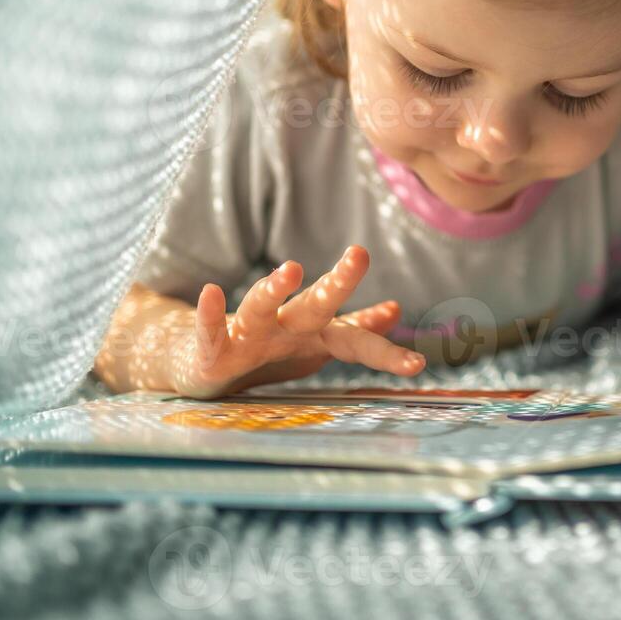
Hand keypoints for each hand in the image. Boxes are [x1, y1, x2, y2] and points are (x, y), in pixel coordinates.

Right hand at [168, 245, 425, 398]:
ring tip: (291, 270)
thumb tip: (395, 311)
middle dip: (338, 284)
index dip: (384, 352)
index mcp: (312, 336)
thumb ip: (354, 332)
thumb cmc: (266, 353)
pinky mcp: (212, 348)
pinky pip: (210, 329)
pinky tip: (210, 294)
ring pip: (260, 308)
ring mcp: (247, 335)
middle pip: (315, 305)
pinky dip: (210, 313)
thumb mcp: (313, 346)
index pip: (355, 339)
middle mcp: (284, 328)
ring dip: (274, 288)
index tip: (418, 364)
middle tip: (360, 255)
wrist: (202, 362)